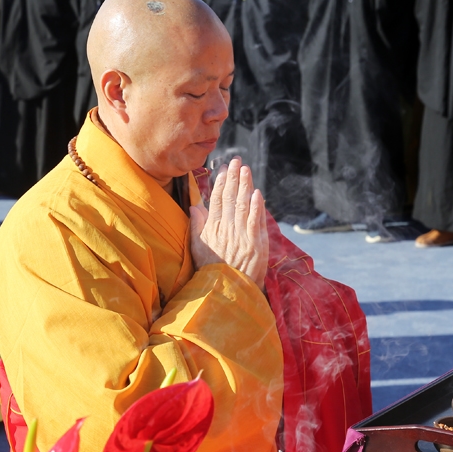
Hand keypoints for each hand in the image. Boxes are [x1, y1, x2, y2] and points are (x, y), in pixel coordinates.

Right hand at [189, 158, 268, 290]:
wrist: (228, 290)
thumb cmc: (212, 269)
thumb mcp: (198, 248)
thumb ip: (197, 226)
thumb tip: (195, 206)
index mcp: (212, 228)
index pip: (217, 200)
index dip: (221, 182)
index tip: (224, 169)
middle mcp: (226, 229)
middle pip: (230, 198)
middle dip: (234, 177)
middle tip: (237, 161)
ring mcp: (241, 235)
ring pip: (243, 205)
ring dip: (245, 185)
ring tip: (246, 170)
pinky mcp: (255, 244)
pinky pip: (255, 221)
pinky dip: (256, 207)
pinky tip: (257, 193)